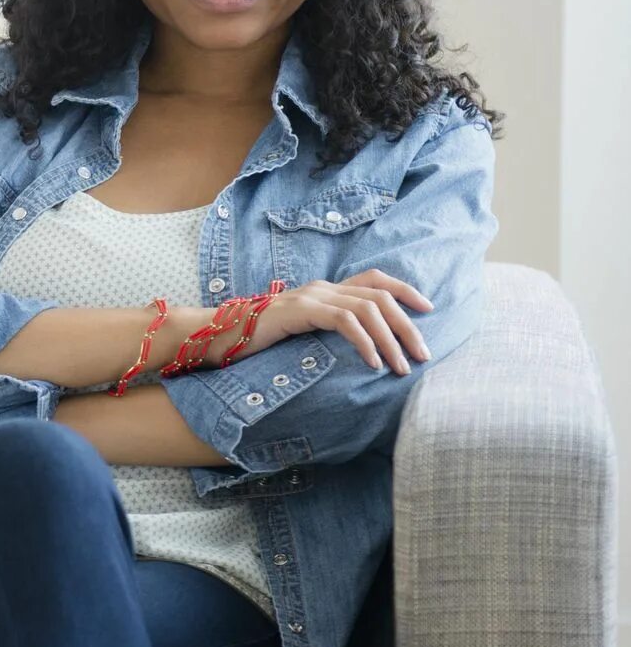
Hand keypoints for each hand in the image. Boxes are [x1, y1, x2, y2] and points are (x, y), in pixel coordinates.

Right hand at [230, 269, 433, 374]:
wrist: (217, 336)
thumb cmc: (257, 342)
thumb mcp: (301, 335)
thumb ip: (326, 334)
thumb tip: (361, 352)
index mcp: (324, 291)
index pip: (375, 279)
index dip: (405, 290)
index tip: (428, 310)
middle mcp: (321, 288)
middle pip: (380, 295)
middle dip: (408, 325)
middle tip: (424, 354)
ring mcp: (310, 297)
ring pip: (368, 309)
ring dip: (390, 340)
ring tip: (401, 367)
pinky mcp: (300, 310)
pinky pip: (344, 322)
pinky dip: (365, 342)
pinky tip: (372, 363)